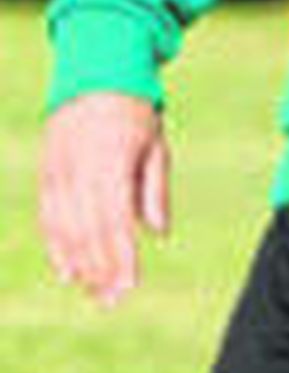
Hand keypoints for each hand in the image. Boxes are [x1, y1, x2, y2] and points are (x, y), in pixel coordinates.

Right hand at [39, 93, 169, 306]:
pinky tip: (67, 271)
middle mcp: (80, 168)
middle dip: (100, 269)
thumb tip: (157, 232)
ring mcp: (59, 170)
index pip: (115, 220)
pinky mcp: (47, 171)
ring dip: (79, 264)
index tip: (129, 285)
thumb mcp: (155, 145)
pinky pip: (48, 215)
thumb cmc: (134, 112)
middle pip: (88, 230)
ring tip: (95, 292)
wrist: (92, 72)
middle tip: (113, 300)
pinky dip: (56, 245)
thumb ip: (155, 189)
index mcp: (112, 161)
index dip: (120, 256)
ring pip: (65, 227)